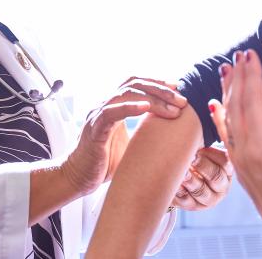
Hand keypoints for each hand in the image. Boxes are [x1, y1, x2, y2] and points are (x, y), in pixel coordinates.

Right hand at [62, 77, 187, 195]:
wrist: (79, 179)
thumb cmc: (104, 163)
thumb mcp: (132, 144)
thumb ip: (146, 133)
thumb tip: (174, 135)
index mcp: (114, 106)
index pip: (137, 84)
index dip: (157, 83)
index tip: (178, 88)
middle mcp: (105, 105)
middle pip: (134, 84)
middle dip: (161, 89)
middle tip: (182, 100)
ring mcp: (98, 114)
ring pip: (126, 93)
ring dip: (153, 98)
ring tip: (172, 107)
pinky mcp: (94, 128)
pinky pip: (112, 112)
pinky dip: (130, 107)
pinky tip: (146, 107)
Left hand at [172, 146, 232, 210]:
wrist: (180, 178)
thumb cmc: (193, 158)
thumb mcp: (201, 150)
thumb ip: (202, 141)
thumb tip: (194, 130)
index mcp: (226, 170)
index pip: (225, 162)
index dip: (213, 155)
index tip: (200, 148)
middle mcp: (221, 185)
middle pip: (216, 177)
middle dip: (204, 167)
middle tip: (193, 158)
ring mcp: (208, 198)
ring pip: (202, 192)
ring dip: (192, 181)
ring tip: (183, 173)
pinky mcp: (193, 206)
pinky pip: (187, 201)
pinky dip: (181, 192)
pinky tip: (176, 185)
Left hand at [208, 50, 261, 255]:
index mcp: (261, 152)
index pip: (254, 104)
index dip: (253, 78)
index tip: (252, 55)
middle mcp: (244, 153)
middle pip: (238, 106)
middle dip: (239, 78)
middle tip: (241, 52)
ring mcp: (239, 160)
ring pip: (229, 118)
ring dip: (228, 92)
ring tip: (226, 68)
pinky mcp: (239, 167)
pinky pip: (225, 135)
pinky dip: (219, 116)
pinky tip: (213, 103)